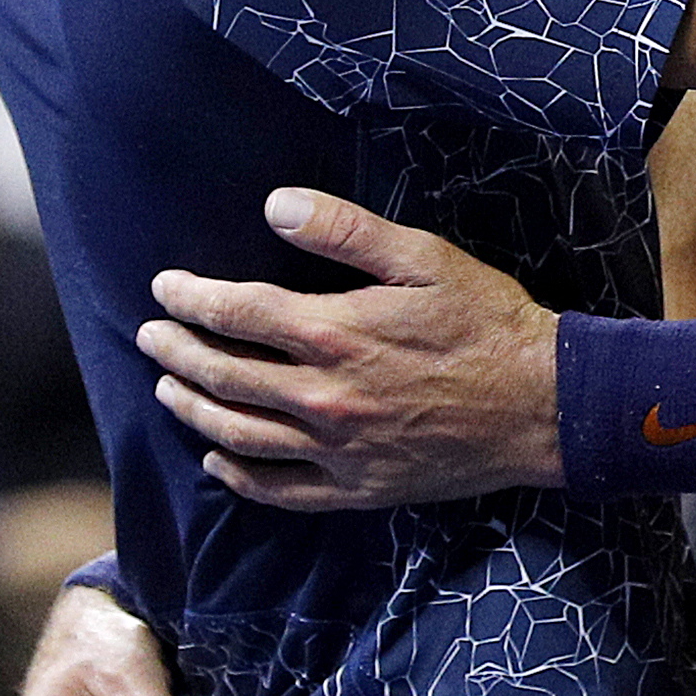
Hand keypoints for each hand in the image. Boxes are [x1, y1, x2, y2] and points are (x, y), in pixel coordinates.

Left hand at [138, 189, 560, 511]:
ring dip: (193, 408)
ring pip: (238, 433)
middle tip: (150, 337)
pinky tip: (217, 460)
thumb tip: (275, 206)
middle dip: (176, 352)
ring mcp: (336, 449)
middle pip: (224, 374)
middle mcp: (323, 396)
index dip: (190, 298)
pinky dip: (237, 477)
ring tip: (168, 389)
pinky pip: (278, 490)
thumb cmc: (490, 323)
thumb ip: (347, 232)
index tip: (164, 288)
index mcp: (335, 333)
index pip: (236, 312)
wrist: (545, 406)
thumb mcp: (426, 258)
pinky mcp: (357, 488)